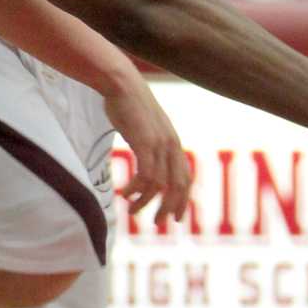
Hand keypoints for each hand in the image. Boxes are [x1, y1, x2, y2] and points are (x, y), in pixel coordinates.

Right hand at [106, 75, 190, 222]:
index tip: (174, 218)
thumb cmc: (128, 104)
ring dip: (146, 202)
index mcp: (173, 142)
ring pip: (160, 185)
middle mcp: (171, 145)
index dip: (182, 201)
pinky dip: (136, 189)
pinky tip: (125, 194)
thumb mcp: (144, 127)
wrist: (121, 83)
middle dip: (169, 208)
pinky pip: (146, 175)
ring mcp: (159, 144)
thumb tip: (145, 157)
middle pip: (179, 186)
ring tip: (131, 210)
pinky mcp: (145, 142)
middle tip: (158, 223)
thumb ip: (149, 143)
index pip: (186, 178)